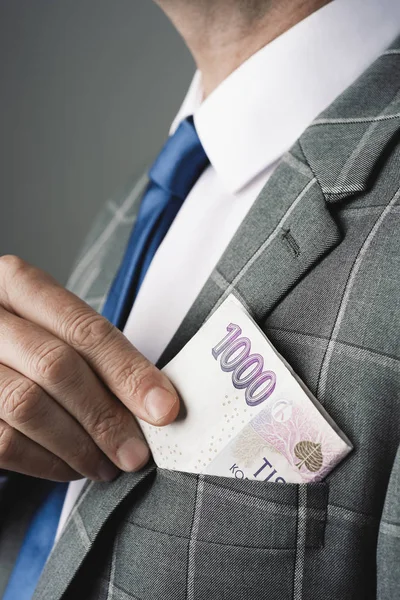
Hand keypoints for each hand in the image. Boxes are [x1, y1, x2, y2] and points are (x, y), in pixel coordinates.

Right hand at [0, 256, 179, 481]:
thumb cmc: (23, 341)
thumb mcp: (51, 325)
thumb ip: (92, 351)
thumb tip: (152, 399)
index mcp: (17, 284)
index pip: (84, 329)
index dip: (128, 371)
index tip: (162, 407)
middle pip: (56, 365)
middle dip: (104, 415)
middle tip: (135, 452)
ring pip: (27, 405)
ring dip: (77, 445)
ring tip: (107, 464)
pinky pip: (4, 441)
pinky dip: (45, 462)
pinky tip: (71, 467)